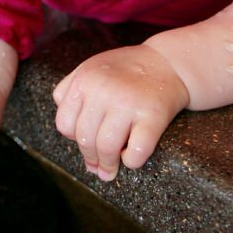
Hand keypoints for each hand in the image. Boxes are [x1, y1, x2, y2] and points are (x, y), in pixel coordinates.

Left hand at [52, 44, 189, 177]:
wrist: (168, 62)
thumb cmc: (126, 70)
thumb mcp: (91, 68)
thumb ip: (69, 90)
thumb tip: (66, 129)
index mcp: (84, 80)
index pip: (64, 124)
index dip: (73, 138)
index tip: (84, 143)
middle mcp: (103, 90)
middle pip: (85, 139)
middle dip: (90, 158)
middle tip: (97, 167)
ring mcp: (128, 103)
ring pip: (106, 148)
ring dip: (108, 166)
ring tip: (110, 170)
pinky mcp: (153, 115)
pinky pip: (137, 151)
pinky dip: (132, 161)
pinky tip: (131, 158)